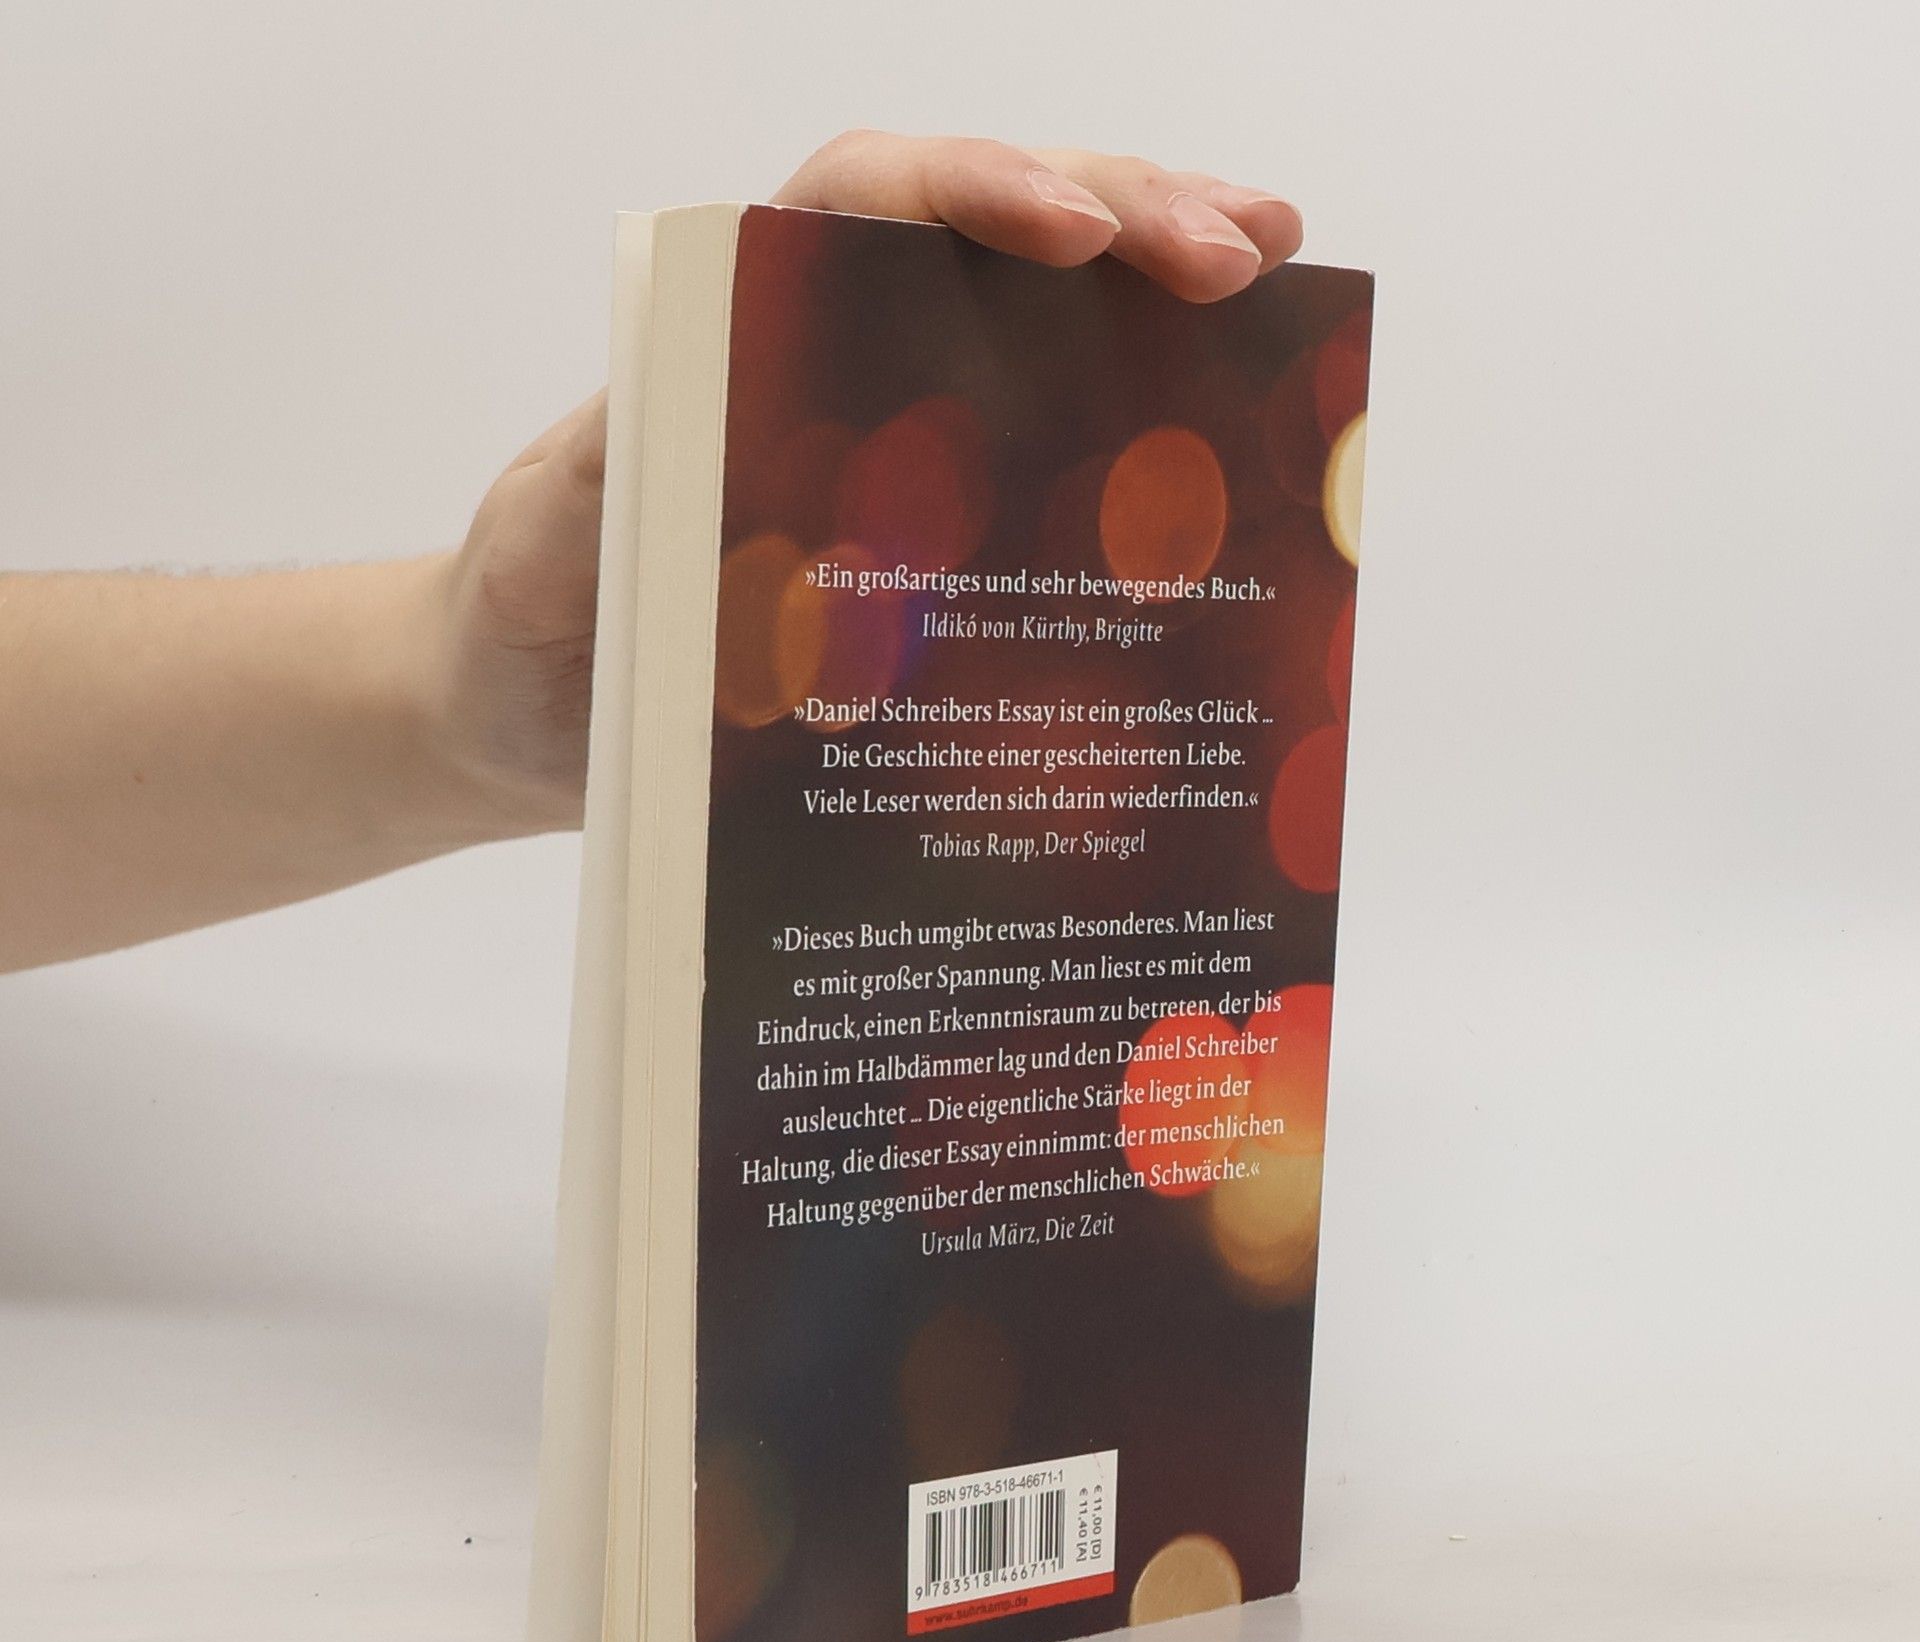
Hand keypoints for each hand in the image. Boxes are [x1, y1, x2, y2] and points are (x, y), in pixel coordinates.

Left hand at [434, 133, 1304, 831]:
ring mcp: (892, 440)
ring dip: (1158, 288)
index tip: (1078, 234)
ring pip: (1039, 324)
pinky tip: (1228, 428)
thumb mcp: (544, 539)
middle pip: (988, 235)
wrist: (523, 720)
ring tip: (1275, 277)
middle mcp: (832, 359)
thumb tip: (701, 420)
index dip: (979, 194)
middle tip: (1249, 249)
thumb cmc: (525, 618)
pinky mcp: (925, 532)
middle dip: (1125, 215)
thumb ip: (597, 469)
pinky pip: (1043, 453)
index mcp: (741, 331)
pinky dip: (1137, 425)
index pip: (865, 205)